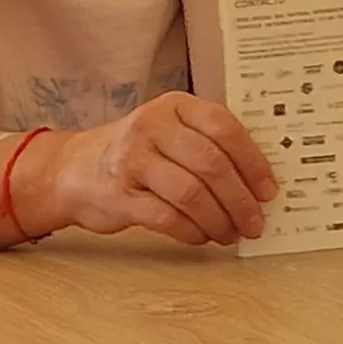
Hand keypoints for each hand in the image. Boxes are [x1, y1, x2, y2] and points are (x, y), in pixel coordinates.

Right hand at [36, 94, 278, 244]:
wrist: (73, 170)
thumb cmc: (135, 154)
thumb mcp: (169, 132)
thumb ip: (208, 145)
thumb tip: (258, 183)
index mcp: (174, 106)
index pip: (224, 128)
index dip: (253, 162)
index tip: (269, 191)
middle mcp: (151, 127)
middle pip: (210, 164)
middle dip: (240, 200)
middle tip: (254, 222)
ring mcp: (131, 160)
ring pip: (191, 193)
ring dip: (219, 220)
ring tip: (229, 233)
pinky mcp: (118, 195)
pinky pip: (167, 217)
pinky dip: (191, 232)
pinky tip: (201, 236)